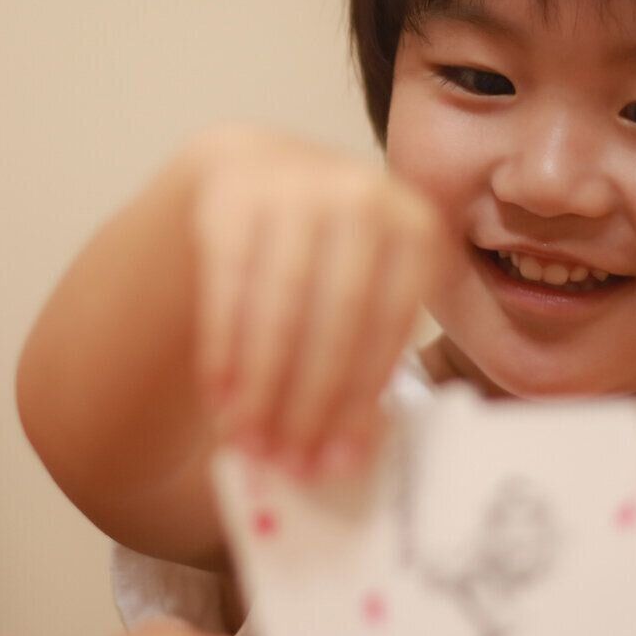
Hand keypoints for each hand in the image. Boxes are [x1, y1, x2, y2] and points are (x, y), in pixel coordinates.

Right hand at [187, 126, 448, 475]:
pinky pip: (228, 286)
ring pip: (281, 305)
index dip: (363, 399)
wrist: (262, 174)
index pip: (392, 325)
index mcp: (415, 226)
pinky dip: (224, 350)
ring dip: (262, 386)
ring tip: (249, 443)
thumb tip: (349, 454)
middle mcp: (361, 195)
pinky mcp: (233, 195)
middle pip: (340, 316)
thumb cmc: (330, 256)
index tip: (338, 461)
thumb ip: (372, 350)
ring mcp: (295, 187)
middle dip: (311, 401)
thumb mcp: (371, 280)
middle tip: (289, 462)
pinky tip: (220, 399)